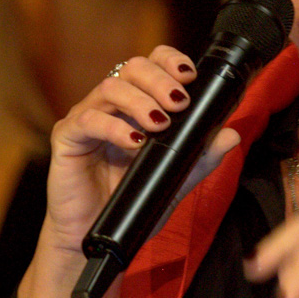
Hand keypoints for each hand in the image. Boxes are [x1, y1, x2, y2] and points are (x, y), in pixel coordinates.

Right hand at [40, 45, 240, 252]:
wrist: (96, 236)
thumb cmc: (132, 203)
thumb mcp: (175, 179)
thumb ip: (201, 157)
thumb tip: (232, 136)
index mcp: (135, 106)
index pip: (151, 64)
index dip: (170, 61)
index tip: (190, 76)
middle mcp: (110, 105)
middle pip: (132, 67)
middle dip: (160, 79)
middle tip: (179, 103)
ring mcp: (87, 118)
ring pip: (111, 87)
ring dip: (141, 102)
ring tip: (160, 124)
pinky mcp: (67, 137)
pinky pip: (89, 119)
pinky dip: (114, 127)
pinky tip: (134, 143)